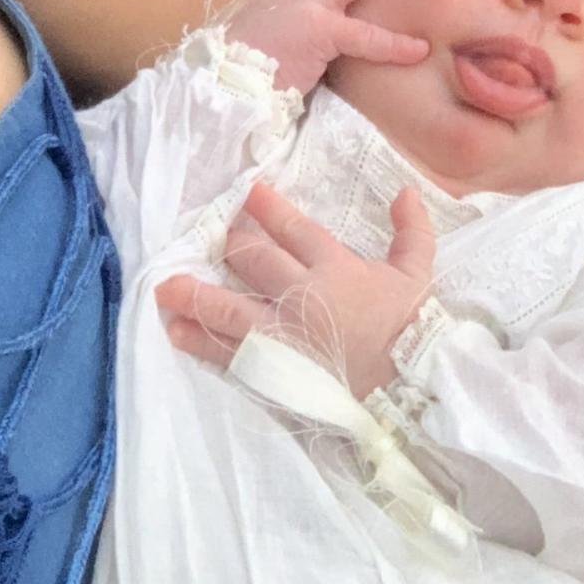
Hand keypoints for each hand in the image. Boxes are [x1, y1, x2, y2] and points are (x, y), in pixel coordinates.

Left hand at [156, 178, 435, 398]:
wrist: (408, 393)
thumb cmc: (411, 330)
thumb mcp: (417, 274)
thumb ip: (412, 230)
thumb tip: (406, 190)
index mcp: (335, 268)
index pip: (291, 228)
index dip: (266, 207)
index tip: (245, 192)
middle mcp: (301, 295)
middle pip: (252, 260)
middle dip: (228, 244)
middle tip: (212, 235)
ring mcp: (282, 336)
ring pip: (228, 307)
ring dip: (194, 295)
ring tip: (165, 288)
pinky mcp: (274, 370)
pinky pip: (230, 353)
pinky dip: (201, 342)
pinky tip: (177, 332)